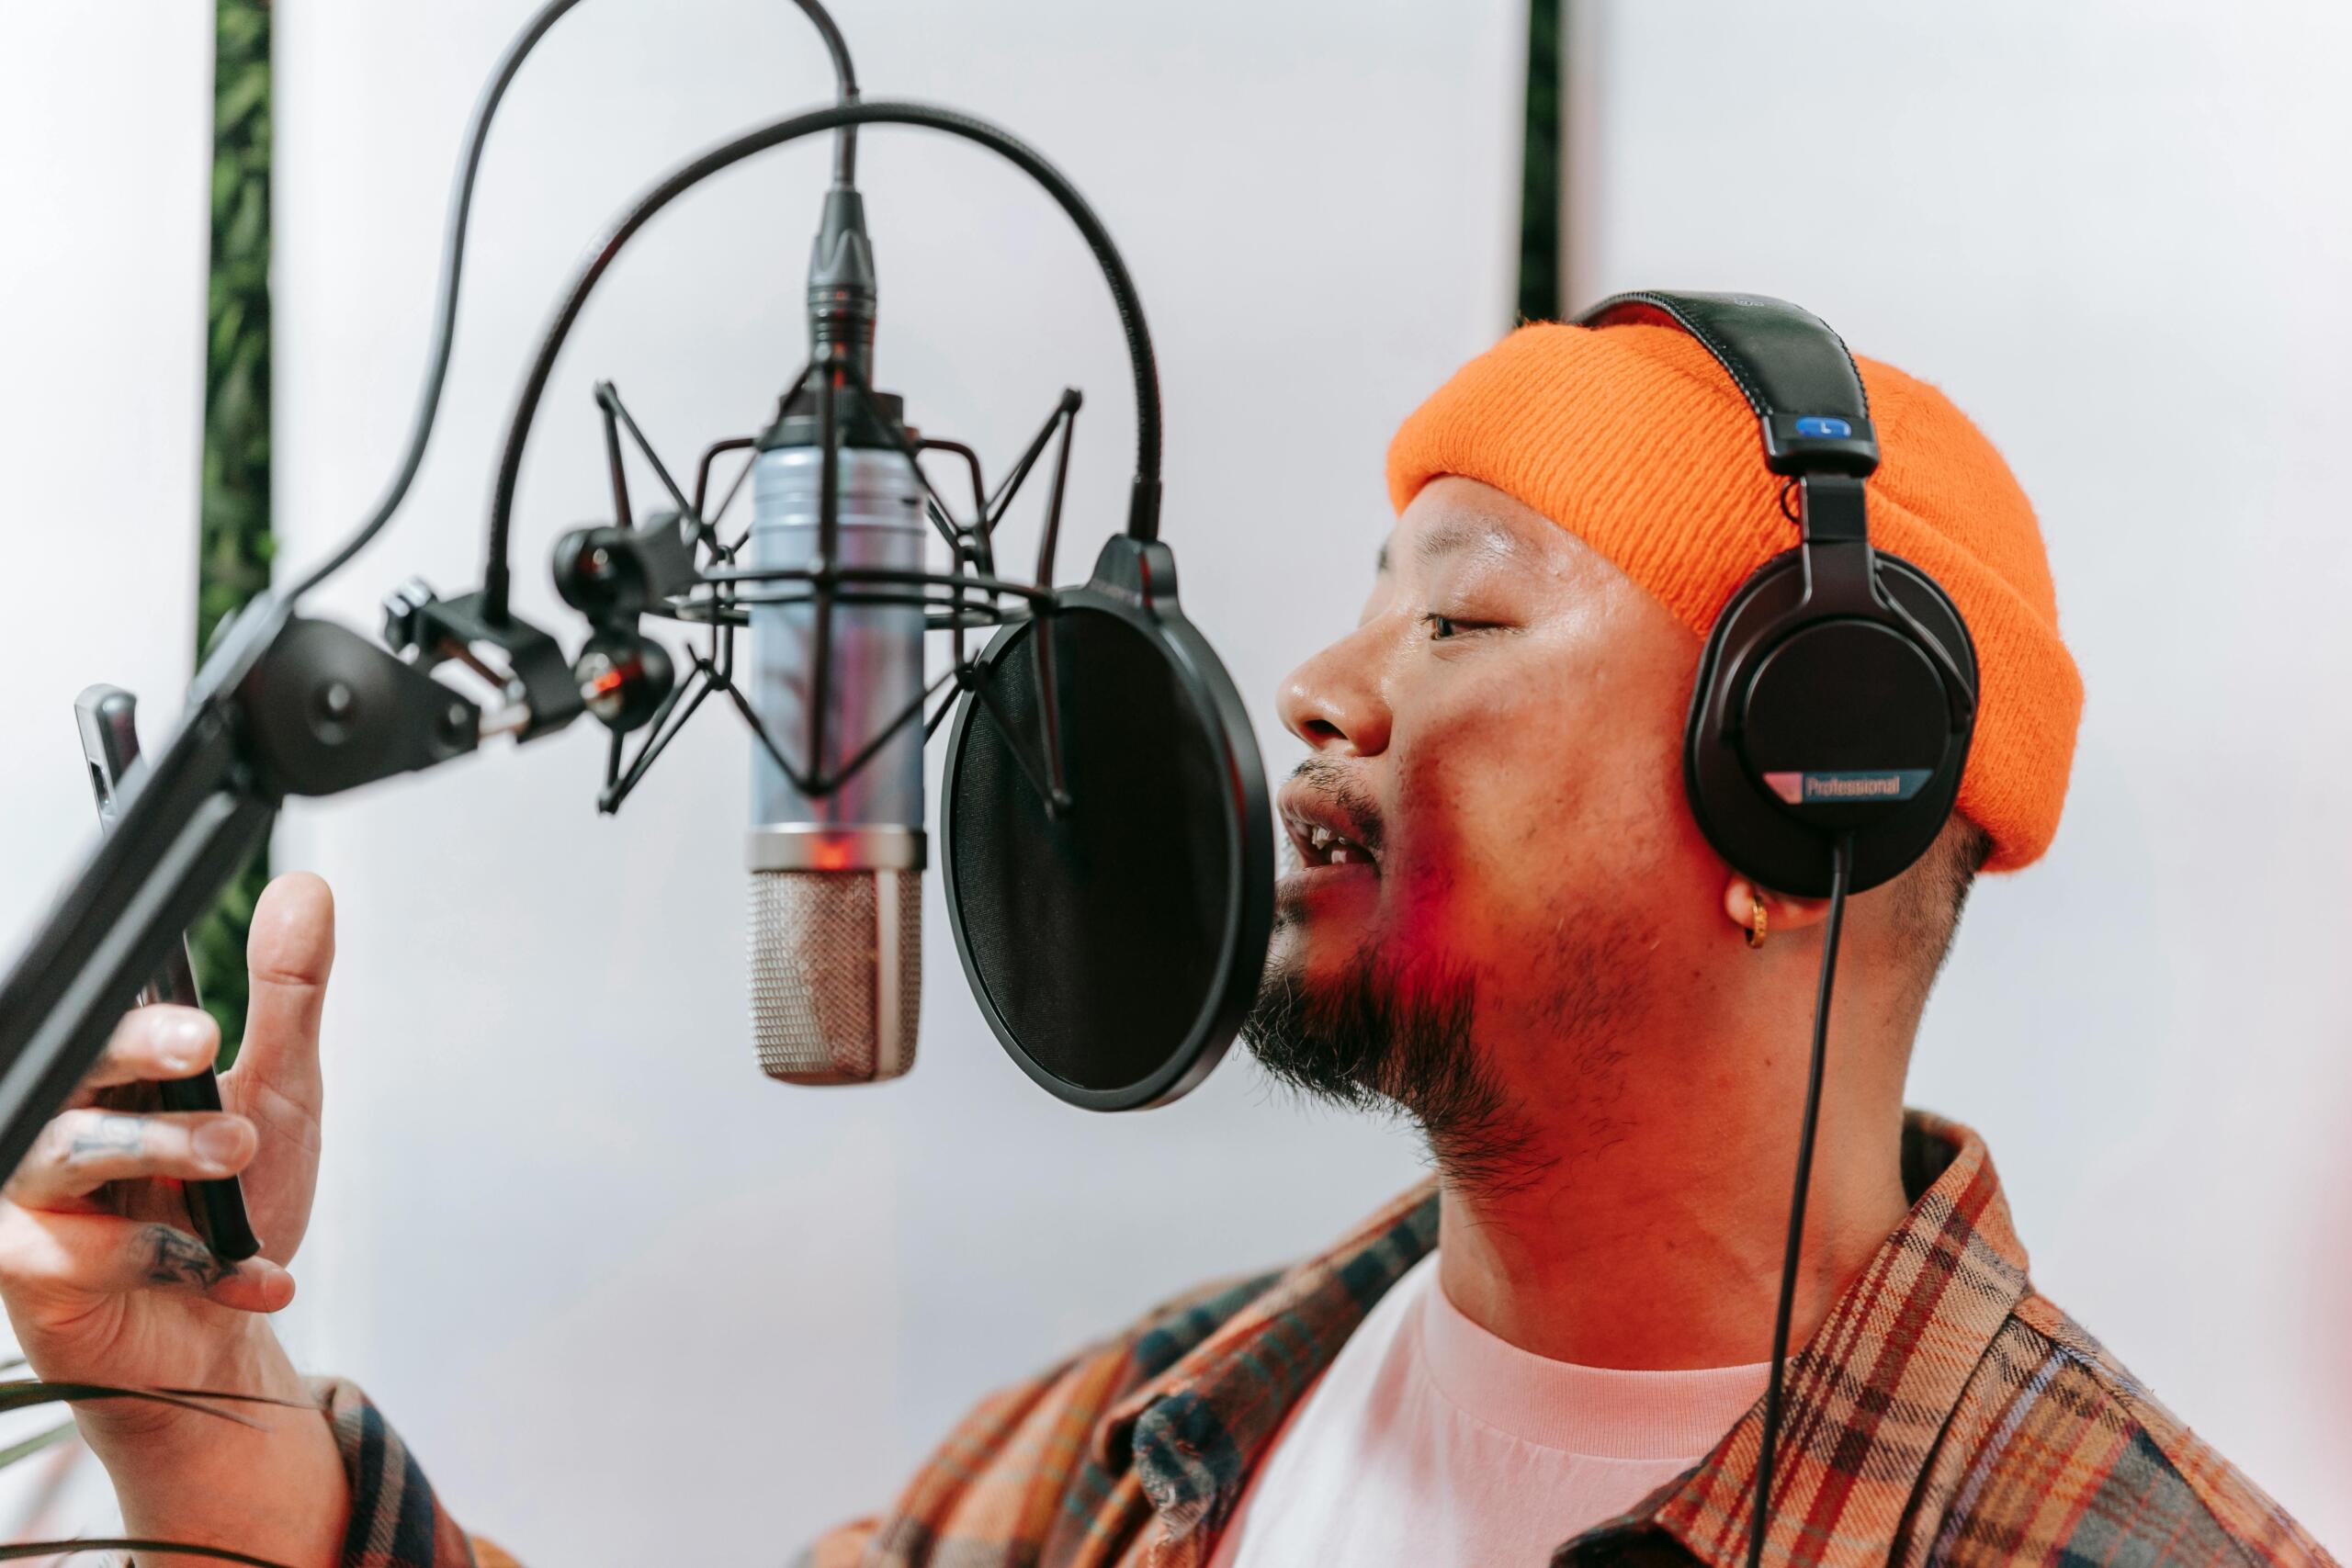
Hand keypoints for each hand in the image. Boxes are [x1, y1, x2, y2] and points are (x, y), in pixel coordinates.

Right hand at [0, 873, 347, 1562]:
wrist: (222, 1334)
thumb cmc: (233, 1210)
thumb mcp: (282, 1094)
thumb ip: (288, 996)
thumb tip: (307, 891)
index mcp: (111, 1075)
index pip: (98, 1016)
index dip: (138, 1015)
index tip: (201, 1023)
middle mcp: (58, 1125)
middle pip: (61, 1065)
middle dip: (133, 1053)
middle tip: (205, 1052)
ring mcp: (34, 1200)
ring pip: (58, 1153)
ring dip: (155, 1148)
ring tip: (234, 1152)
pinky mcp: (30, 1272)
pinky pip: (68, 1254)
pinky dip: (169, 1259)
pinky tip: (233, 1267)